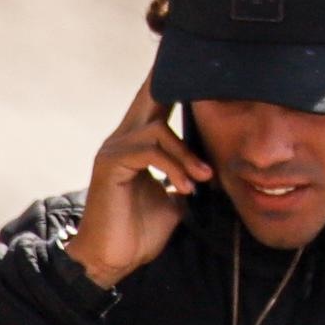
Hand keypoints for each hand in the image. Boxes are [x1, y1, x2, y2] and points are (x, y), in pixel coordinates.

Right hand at [69, 82, 207, 289]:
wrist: (112, 261)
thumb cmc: (139, 232)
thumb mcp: (174, 201)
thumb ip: (186, 178)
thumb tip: (214, 170)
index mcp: (137, 145)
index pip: (156, 106)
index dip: (173, 86)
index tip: (197, 70)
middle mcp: (122, 139)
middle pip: (149, 98)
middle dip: (169, 81)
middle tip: (193, 63)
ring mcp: (113, 150)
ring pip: (157, 131)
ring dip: (186, 155)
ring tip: (203, 179)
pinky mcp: (110, 164)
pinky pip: (149, 152)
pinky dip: (173, 168)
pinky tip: (186, 188)